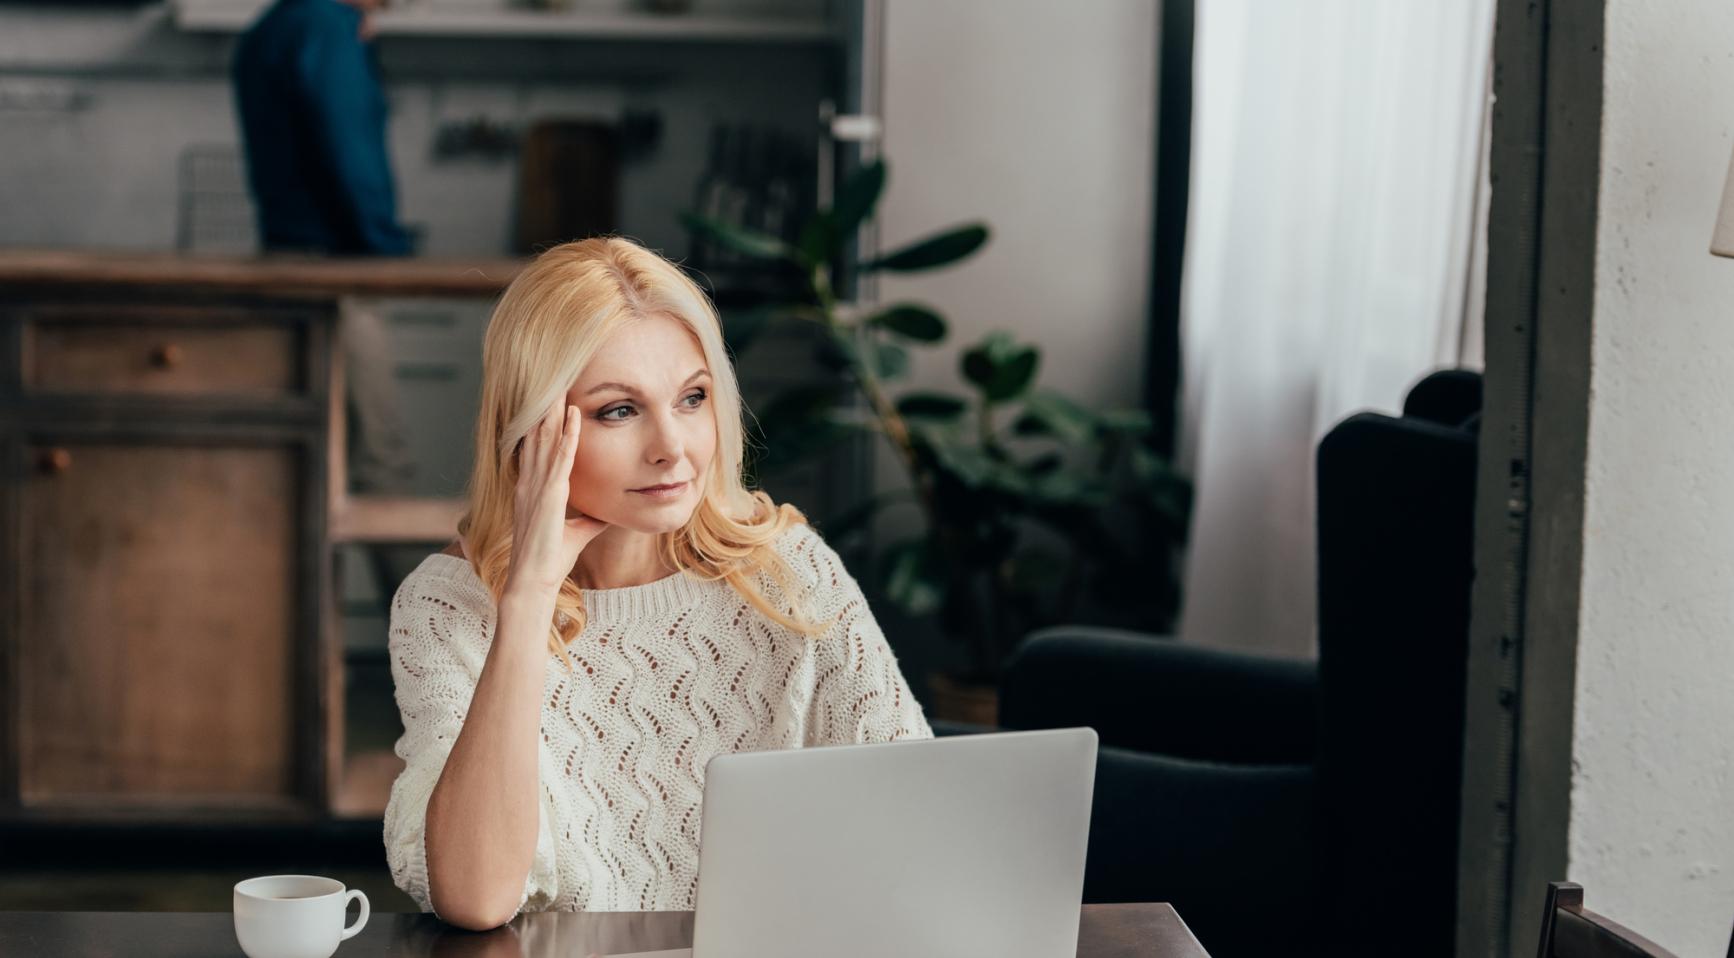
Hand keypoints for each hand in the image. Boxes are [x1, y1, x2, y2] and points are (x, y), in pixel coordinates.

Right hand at [505, 402, 608, 596]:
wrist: (534, 581)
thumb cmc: (551, 560)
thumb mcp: (577, 533)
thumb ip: (591, 519)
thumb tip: (609, 513)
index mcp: (532, 491)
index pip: (538, 450)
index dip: (544, 426)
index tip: (553, 404)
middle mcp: (530, 484)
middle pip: (538, 439)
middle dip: (546, 411)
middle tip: (553, 383)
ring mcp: (536, 489)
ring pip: (546, 442)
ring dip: (555, 415)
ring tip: (561, 388)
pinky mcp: (549, 497)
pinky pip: (560, 460)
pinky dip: (567, 437)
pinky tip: (573, 418)